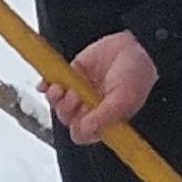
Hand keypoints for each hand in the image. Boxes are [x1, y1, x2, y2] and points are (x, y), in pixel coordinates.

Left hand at [46, 29, 157, 143]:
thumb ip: (104, 116)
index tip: (82, 114)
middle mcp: (89, 109)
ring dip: (56, 98)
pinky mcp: (70, 76)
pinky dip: (46, 86)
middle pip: (66, 119)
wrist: (134, 46)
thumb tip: (85, 130)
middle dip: (67, 109)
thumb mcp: (124, 99)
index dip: (78, 127)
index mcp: (103, 120)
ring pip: (57, 104)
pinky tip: (48, 84)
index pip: (82, 135)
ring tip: (64, 87)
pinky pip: (50, 86)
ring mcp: (78, 93)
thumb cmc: (136, 75)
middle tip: (78, 95)